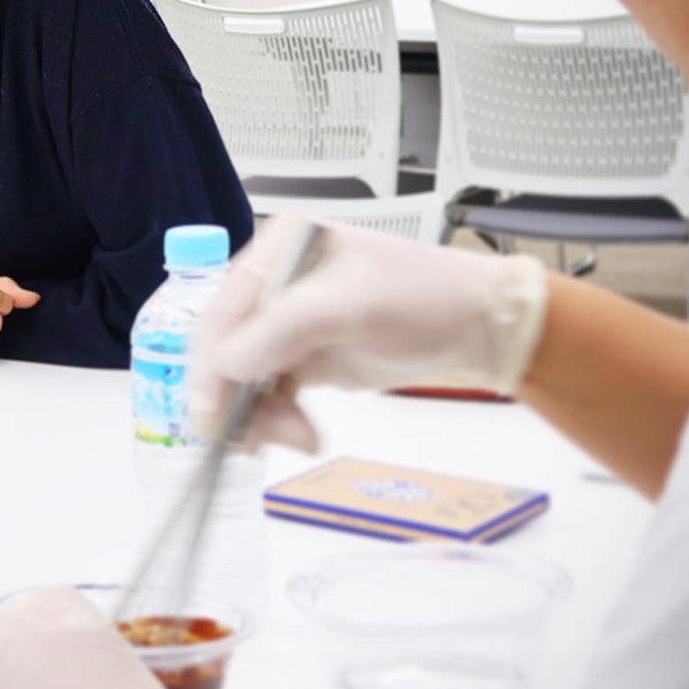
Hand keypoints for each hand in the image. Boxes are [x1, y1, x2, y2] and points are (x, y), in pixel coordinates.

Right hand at [190, 215, 548, 452]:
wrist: (478, 327)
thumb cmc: (424, 300)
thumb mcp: (351, 305)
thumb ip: (281, 329)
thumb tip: (224, 368)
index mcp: (278, 247)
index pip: (222, 309)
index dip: (209, 364)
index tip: (210, 416)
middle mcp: (273, 281)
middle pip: (224, 347)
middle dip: (238, 397)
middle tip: (256, 440)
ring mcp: (285, 321)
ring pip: (242, 378)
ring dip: (261, 415)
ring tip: (301, 437)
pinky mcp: (302, 356)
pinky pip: (266, 393)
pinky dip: (277, 419)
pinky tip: (303, 434)